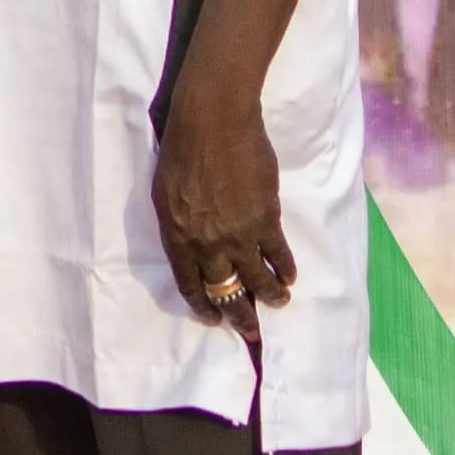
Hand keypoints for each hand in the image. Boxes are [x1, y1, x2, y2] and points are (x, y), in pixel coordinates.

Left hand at [152, 80, 292, 340]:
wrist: (214, 121)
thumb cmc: (181, 148)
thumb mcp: (164, 192)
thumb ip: (178, 223)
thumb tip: (193, 242)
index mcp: (177, 235)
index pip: (189, 284)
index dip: (202, 306)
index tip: (213, 319)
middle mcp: (208, 243)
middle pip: (226, 291)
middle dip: (240, 316)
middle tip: (250, 332)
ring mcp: (239, 234)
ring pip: (258, 280)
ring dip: (270, 297)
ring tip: (278, 303)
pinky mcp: (267, 220)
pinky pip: (279, 255)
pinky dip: (286, 269)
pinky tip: (290, 276)